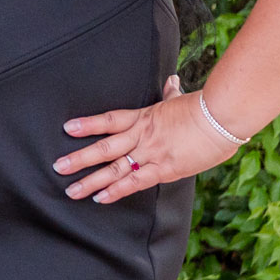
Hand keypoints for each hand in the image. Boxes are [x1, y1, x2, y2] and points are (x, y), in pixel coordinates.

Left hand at [55, 75, 238, 202]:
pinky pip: (135, 182)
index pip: (108, 120)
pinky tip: (100, 198)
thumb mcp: (181, 100)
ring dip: (90, 180)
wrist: (222, 118)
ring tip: (71, 189)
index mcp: (143, 117)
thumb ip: (172, 94)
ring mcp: (151, 153)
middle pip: (103, 148)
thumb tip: (172, 81)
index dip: (87, 124)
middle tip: (58, 166)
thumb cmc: (204, 108)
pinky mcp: (165, 169)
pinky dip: (116, 191)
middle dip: (79, 158)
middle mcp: (141, 136)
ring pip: (114, 168)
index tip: (67, 128)